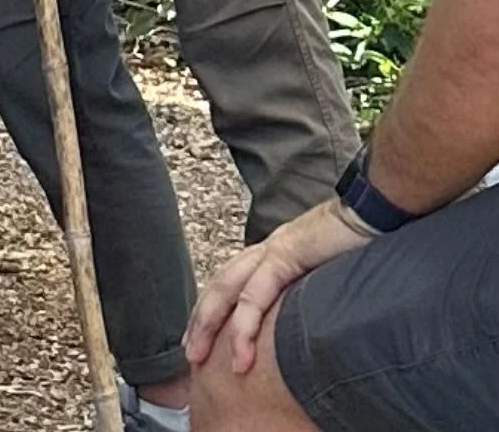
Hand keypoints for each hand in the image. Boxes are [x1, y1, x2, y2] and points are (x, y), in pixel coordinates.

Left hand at [185, 199, 372, 375]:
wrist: (377, 210)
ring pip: (228, 290)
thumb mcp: (331, 274)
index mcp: (278, 251)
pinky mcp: (286, 255)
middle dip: (201, 320)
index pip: (234, 281)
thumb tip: (310, 321)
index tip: (205, 337)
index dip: (216, 308)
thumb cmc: (362, 241)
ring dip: (210, 325)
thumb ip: (312, 291)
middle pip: (221, 285)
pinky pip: (256, 296)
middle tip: (190, 353)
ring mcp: (274, 249)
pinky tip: (239, 354)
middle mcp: (269, 248)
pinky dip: (244, 328)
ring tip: (200, 357)